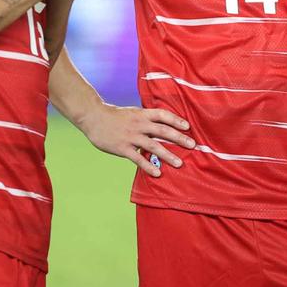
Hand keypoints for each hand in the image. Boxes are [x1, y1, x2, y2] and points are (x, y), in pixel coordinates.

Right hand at [78, 103, 195, 176]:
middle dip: (179, 138)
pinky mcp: (123, 148)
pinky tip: (158, 174)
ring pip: (153, 146)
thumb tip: (161, 124)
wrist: (93, 117)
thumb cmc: (114, 116)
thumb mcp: (132, 112)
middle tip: (193, 145)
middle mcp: (139, 124)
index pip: (163, 115)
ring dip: (168, 155)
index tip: (188, 126)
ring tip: (179, 163)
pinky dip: (149, 166)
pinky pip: (138, 159)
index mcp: (142, 114)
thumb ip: (145, 118)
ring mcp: (131, 137)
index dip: (176, 120)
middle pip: (163, 131)